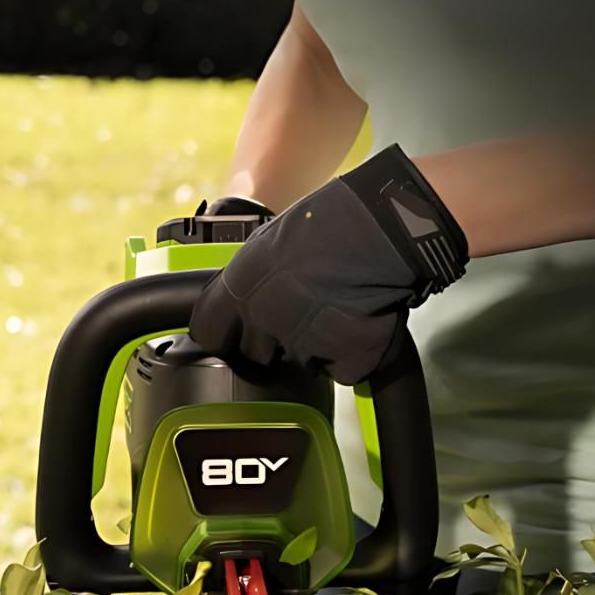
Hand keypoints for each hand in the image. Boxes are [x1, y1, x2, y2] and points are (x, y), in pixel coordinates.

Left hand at [189, 145, 468, 384]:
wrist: (384, 227)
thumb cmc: (330, 222)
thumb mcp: (270, 244)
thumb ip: (251, 283)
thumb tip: (244, 305)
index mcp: (241, 288)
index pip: (210, 333)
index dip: (225, 337)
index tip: (236, 335)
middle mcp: (267, 321)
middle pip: (256, 357)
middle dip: (274, 344)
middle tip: (302, 316)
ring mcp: (308, 345)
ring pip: (302, 363)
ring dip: (316, 347)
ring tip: (338, 309)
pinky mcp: (347, 361)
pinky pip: (342, 371)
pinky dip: (352, 355)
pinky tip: (360, 323)